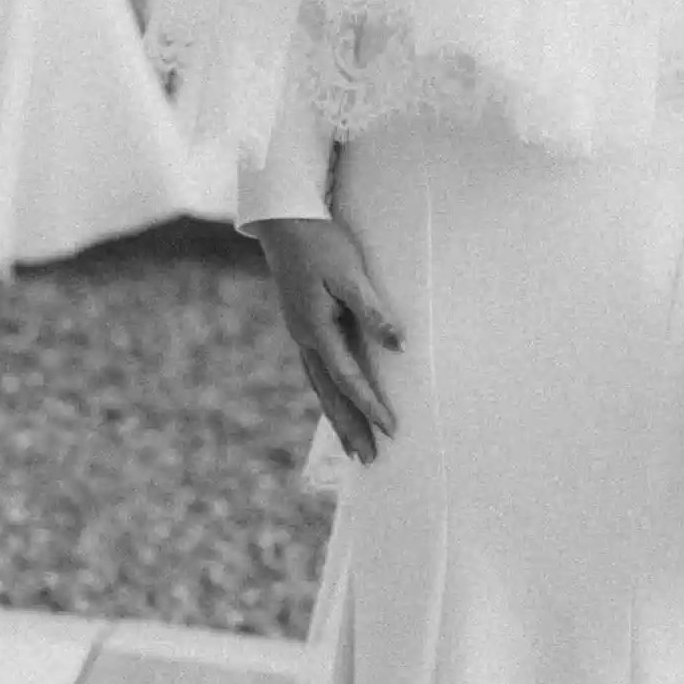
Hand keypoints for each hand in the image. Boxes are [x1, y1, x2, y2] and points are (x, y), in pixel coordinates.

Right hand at [253, 218, 403, 464]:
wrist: (285, 223)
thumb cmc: (322, 244)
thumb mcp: (351, 274)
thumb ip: (374, 312)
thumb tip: (399, 347)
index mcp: (315, 329)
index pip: (348, 378)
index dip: (370, 406)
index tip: (391, 430)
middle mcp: (304, 338)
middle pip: (329, 394)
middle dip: (349, 428)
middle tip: (368, 460)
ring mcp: (301, 334)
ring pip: (321, 386)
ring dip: (338, 417)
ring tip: (353, 447)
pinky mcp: (304, 326)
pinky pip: (319, 371)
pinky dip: (330, 394)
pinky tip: (338, 404)